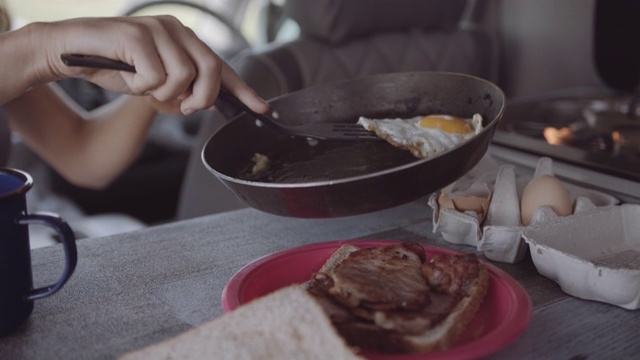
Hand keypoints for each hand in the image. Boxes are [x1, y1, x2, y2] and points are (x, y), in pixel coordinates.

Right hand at [36, 16, 268, 114]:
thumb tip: (204, 102)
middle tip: (181, 106)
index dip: (243, 89)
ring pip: (184, 77)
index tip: (262, 108)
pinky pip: (155, 78)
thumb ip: (182, 90)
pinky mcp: (137, 35)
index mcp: (184, 40)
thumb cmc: (114, 66)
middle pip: (211, 70)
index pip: (221, 66)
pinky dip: (140, 88)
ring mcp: (158, 29)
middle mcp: (176, 30)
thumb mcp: (155, 84)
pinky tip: (127, 76)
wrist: (69, 52)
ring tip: (142, 85)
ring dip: (162, 94)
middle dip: (200, 98)